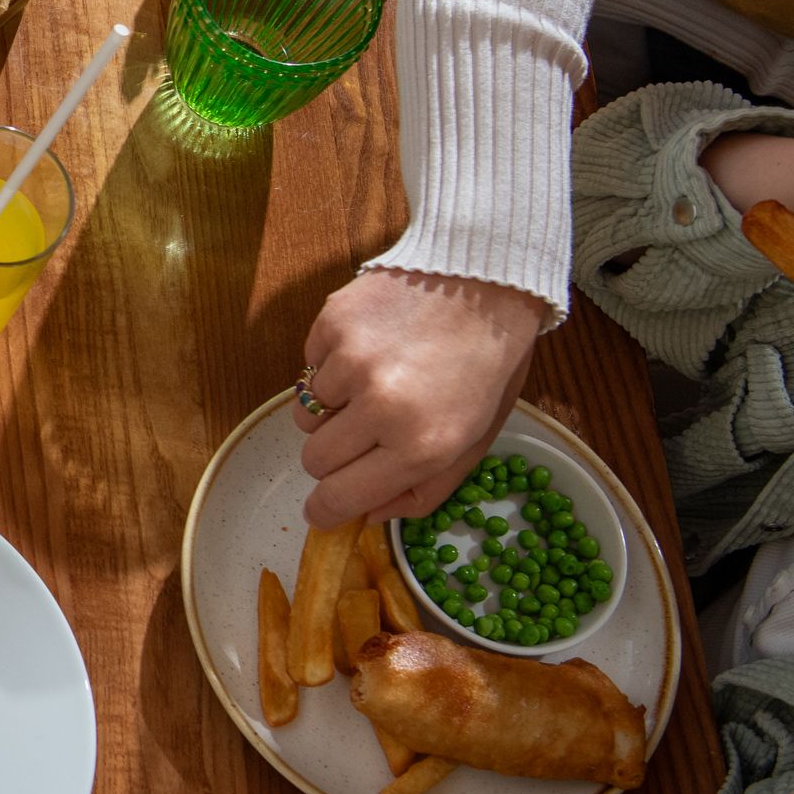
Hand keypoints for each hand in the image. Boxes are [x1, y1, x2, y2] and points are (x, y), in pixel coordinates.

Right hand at [294, 269, 541, 525]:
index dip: (325, 510)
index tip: (321, 510)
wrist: (485, 280)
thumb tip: (367, 514)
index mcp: (423, 445)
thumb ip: (425, 489)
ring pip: (306, 414)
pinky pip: (308, 368)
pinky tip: (369, 349)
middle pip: (314, 459)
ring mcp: (351, 362)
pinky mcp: (331, 324)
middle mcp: (381, 407)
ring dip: (332, 409)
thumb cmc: (487, 365)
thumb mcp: (475, 440)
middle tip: (363, 434)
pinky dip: (330, 368)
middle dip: (333, 457)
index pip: (340, 497)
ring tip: (371, 383)